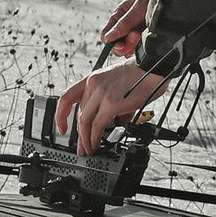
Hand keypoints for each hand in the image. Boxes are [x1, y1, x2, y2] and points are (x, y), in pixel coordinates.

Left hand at [55, 56, 172, 155]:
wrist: (154, 66)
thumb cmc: (141, 74)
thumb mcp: (118, 83)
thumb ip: (111, 101)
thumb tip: (117, 120)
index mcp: (93, 79)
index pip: (68, 97)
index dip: (61, 114)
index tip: (62, 127)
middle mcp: (93, 85)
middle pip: (79, 114)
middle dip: (79, 135)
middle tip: (81, 147)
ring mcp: (101, 94)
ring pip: (84, 122)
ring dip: (85, 140)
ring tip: (89, 150)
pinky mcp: (111, 103)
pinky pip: (97, 126)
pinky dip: (94, 138)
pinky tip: (96, 144)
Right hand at [100, 0, 153, 58]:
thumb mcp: (139, 6)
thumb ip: (124, 22)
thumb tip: (108, 37)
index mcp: (121, 14)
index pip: (107, 32)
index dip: (110, 41)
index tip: (119, 44)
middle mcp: (127, 25)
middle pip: (116, 44)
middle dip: (124, 44)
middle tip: (135, 36)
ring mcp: (137, 33)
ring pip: (127, 49)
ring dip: (133, 45)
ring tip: (143, 34)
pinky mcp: (146, 40)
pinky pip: (139, 50)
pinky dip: (142, 48)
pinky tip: (147, 39)